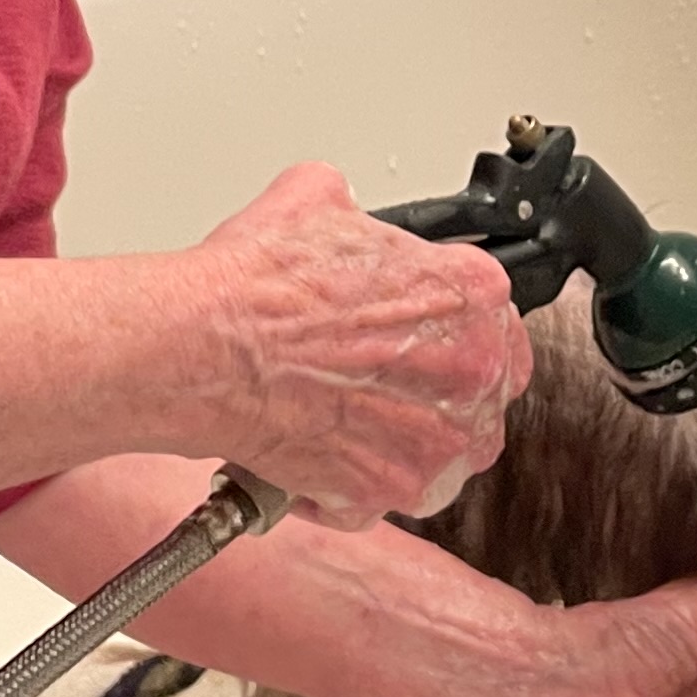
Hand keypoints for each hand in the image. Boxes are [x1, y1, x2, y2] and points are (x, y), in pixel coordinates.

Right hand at [177, 163, 529, 530]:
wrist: (205, 350)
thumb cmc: (256, 287)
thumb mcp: (318, 202)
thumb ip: (358, 219)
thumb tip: (347, 223)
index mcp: (469, 293)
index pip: (490, 311)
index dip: (449, 322)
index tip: (423, 330)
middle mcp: (470, 371)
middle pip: (483, 386)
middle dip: (440, 384)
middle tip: (390, 377)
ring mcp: (437, 441)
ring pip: (449, 450)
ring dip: (409, 440)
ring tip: (357, 420)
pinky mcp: (390, 491)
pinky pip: (392, 495)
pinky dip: (359, 485)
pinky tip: (325, 455)